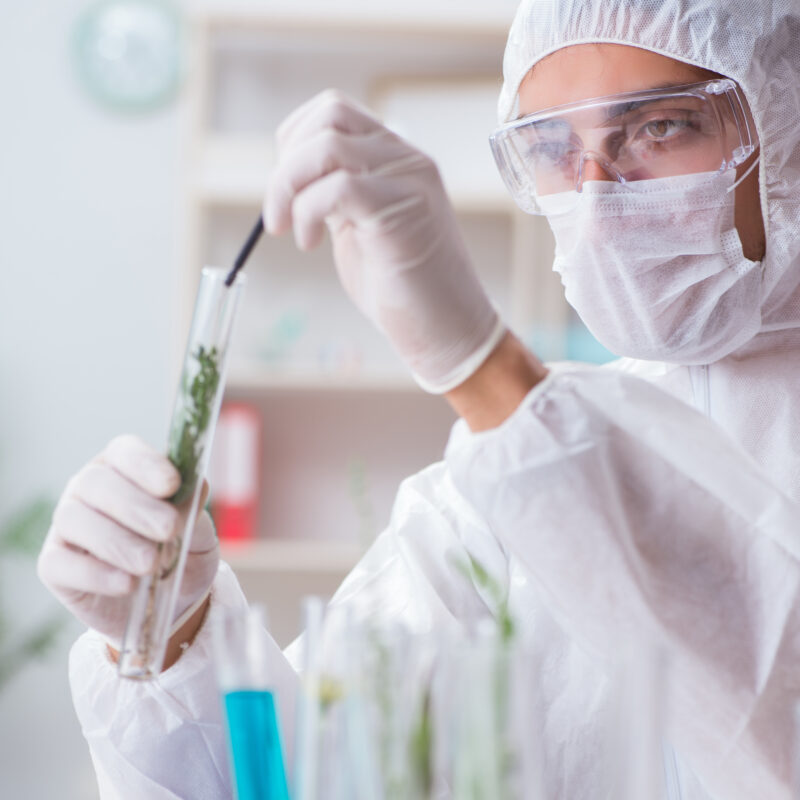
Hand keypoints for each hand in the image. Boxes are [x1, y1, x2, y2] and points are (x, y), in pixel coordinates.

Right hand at [37, 435, 218, 648]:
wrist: (172, 602)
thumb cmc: (182, 552)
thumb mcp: (198, 530)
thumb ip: (194, 508)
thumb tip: (193, 486)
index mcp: (125, 468)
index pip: (124, 451)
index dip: (146, 464)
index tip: (172, 484)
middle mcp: (88, 488)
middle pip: (96, 482)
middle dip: (136, 506)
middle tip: (168, 529)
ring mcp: (67, 525)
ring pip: (74, 519)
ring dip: (116, 541)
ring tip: (151, 563)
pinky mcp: (54, 565)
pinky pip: (60, 563)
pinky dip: (96, 574)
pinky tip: (127, 584)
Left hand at [264, 90, 505, 392]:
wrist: (446, 329)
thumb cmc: (402, 287)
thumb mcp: (359, 226)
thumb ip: (335, 193)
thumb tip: (288, 175)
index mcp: (395, 158)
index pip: (334, 110)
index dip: (294, 141)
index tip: (287, 190)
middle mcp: (406, 159)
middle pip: (328, 116)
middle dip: (286, 164)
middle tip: (278, 216)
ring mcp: (408, 181)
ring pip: (328, 147)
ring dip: (290, 188)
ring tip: (294, 233)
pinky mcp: (402, 212)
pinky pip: (339, 187)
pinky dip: (309, 213)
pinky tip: (312, 244)